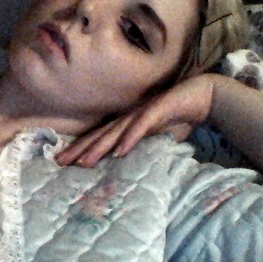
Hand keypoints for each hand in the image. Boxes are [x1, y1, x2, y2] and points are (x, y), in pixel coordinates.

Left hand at [55, 74, 216, 166]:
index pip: (99, 138)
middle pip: (99, 136)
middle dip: (79, 150)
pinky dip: (130, 138)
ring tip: (83, 162)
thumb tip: (130, 165)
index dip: (80, 149)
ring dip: (99, 147)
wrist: (202, 96)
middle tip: (60, 162)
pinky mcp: (157, 110)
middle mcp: (128, 118)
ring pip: (115, 132)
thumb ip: (143, 149)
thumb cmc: (178, 117)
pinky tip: (120, 152)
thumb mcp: (156, 139)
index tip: (63, 161)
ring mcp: (141, 113)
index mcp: (126, 123)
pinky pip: (141, 126)